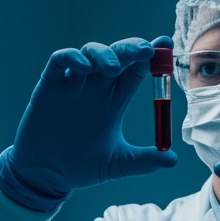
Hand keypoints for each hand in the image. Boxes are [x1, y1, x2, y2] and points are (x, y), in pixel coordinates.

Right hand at [0, 37, 178, 210]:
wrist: (47, 176)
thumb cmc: (82, 167)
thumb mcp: (118, 164)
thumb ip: (144, 161)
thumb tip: (172, 159)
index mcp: (115, 99)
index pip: (137, 69)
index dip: (151, 55)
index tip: (165, 44)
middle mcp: (96, 87)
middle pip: (118, 55)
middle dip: (132, 47)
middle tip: (145, 51)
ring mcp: (73, 83)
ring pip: (90, 51)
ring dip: (104, 53)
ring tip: (112, 68)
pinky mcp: (50, 85)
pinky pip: (60, 60)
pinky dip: (73, 58)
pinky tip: (85, 69)